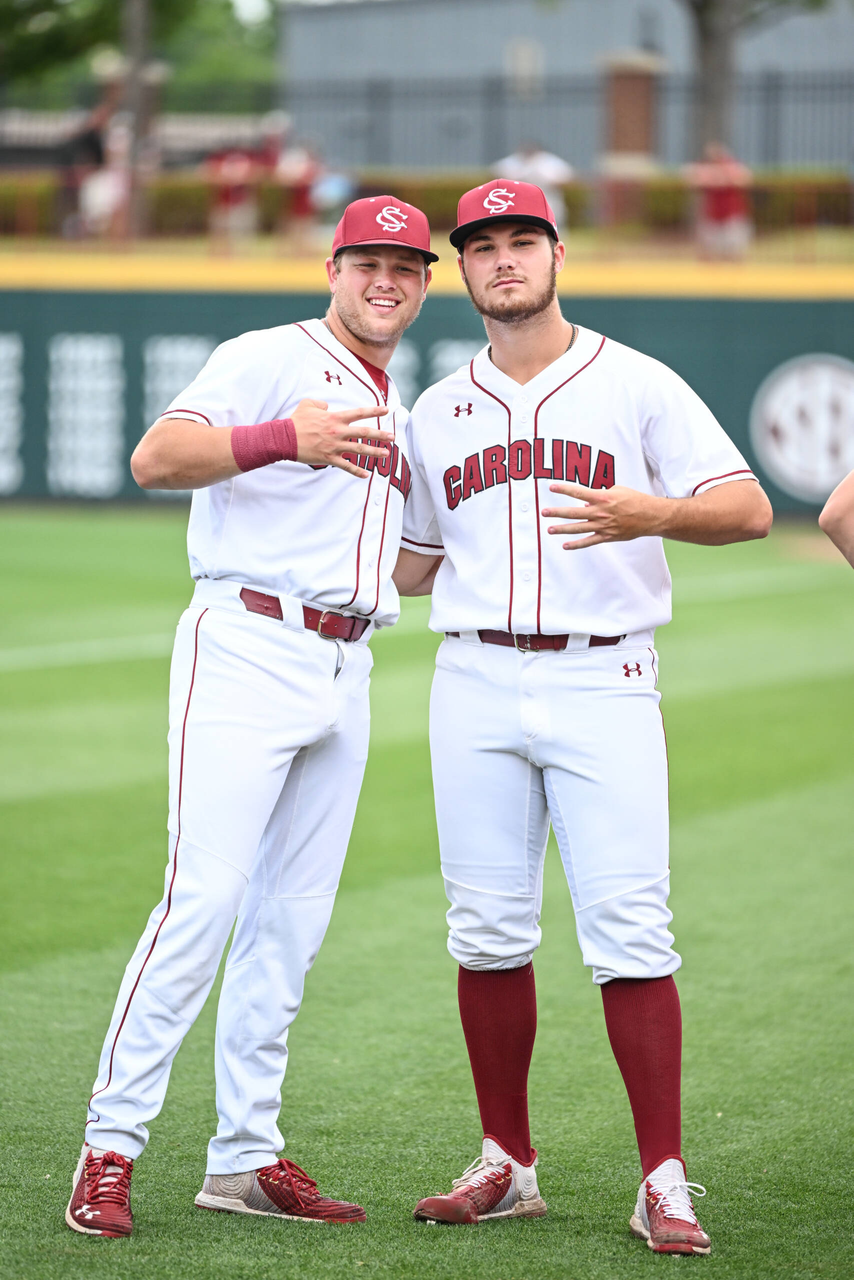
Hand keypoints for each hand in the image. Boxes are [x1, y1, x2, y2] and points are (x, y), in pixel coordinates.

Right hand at [291, 398, 391, 477]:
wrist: (285, 438)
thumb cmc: (296, 421)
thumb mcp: (308, 405)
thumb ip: (320, 403)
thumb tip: (327, 406)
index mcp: (335, 417)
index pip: (359, 413)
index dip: (374, 411)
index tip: (386, 410)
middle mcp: (338, 431)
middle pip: (364, 432)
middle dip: (380, 435)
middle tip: (393, 437)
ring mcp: (335, 446)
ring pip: (359, 450)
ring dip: (375, 452)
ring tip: (386, 454)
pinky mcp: (329, 458)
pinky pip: (346, 466)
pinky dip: (357, 471)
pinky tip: (366, 475)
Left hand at [541, 482, 663, 548]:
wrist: (650, 516)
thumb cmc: (634, 500)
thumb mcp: (617, 490)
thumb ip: (599, 495)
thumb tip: (585, 502)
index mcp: (602, 497)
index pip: (578, 492)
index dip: (564, 489)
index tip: (550, 487)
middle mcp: (600, 512)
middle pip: (574, 512)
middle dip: (557, 512)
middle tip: (544, 512)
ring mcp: (603, 526)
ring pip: (578, 528)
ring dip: (562, 529)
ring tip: (549, 529)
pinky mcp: (607, 536)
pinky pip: (589, 542)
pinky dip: (577, 544)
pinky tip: (565, 545)